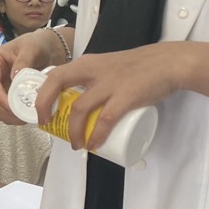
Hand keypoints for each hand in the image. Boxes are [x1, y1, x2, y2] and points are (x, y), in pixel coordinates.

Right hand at [0, 30, 60, 123]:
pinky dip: (11, 117)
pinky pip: (3, 110)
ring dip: (7, 116)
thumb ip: (23, 61)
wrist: (44, 48)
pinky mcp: (4, 94)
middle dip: (4, 109)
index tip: (12, 108)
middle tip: (22, 116)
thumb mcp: (31, 48)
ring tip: (25, 118)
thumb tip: (14, 77)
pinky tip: (24, 117)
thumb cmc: (36, 45)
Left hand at [26, 44, 182, 152]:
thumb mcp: (106, 66)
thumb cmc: (137, 68)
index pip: (53, 75)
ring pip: (79, 109)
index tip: (40, 112)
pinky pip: (105, 120)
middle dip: (44, 107)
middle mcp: (92, 70)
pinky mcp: (126, 96)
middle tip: (47, 126)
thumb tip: (78, 105)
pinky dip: (96, 135)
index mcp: (86, 63)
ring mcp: (109, 83)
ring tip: (76, 145)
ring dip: (73, 131)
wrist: (168, 63)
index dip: (41, 94)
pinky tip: (94, 144)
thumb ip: (92, 79)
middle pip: (56, 85)